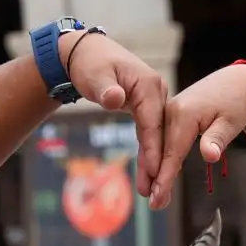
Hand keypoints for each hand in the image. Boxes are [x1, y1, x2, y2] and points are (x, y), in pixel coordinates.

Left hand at [59, 29, 169, 199]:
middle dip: (159, 163)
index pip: (153, 121)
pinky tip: (149, 174)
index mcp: (149, 84)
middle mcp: (157, 92)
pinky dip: (148, 152)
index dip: (154, 147)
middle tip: (159, 193)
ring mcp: (153, 99)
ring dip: (156, 163)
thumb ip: (106, 89)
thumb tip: (116, 99)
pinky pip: (149, 132)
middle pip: (160, 132)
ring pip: (156, 135)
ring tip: (155, 193)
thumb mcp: (95, 76)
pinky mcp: (146, 106)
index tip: (156, 171)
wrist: (85, 53)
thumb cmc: (89, 64)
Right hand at [148, 62, 245, 210]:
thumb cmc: (236, 102)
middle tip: (155, 205)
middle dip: (155, 179)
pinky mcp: (168, 116)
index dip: (165, 177)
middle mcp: (170, 112)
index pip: (172, 152)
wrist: (235, 82)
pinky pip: (159, 140)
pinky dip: (155, 159)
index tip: (159, 196)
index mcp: (184, 114)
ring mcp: (167, 113)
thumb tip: (210, 157)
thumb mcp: (231, 121)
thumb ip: (217, 139)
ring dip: (151, 172)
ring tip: (151, 197)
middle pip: (159, 151)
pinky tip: (153, 177)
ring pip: (155, 147)